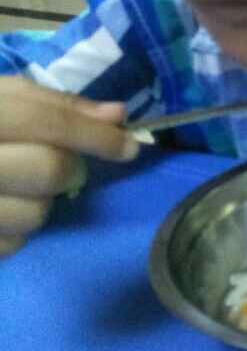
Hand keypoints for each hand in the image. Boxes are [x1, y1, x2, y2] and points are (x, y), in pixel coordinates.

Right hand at [0, 77, 138, 256]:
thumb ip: (54, 105)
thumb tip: (116, 116)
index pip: (47, 122)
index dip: (96, 136)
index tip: (130, 146)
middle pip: (49, 171)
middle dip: (69, 169)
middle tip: (61, 164)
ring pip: (34, 216)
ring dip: (40, 204)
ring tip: (15, 186)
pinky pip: (9, 246)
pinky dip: (14, 231)